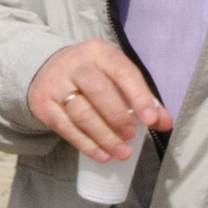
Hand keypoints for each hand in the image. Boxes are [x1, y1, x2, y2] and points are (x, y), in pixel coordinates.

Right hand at [28, 39, 167, 162]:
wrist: (44, 68)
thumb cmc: (91, 74)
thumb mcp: (114, 75)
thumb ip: (142, 97)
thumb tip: (165, 123)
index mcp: (99, 52)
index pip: (122, 71)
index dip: (139, 96)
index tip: (151, 119)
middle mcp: (75, 65)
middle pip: (98, 90)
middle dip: (118, 116)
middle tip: (131, 135)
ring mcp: (56, 84)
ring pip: (81, 112)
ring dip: (104, 135)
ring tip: (121, 151)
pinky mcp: (43, 105)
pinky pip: (66, 128)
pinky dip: (86, 144)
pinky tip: (102, 155)